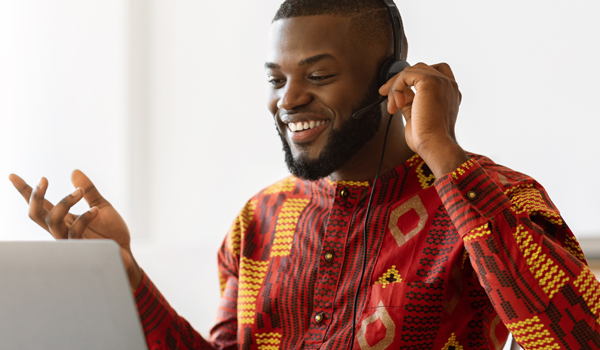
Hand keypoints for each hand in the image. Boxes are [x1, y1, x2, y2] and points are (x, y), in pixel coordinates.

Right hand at [8, 170, 142, 289]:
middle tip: (44, 179)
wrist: (125, 253)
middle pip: (36, 215)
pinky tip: (96, 210)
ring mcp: (69, 240)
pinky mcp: (81, 248)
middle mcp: (62, 230)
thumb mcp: (101, 206)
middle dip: (35, 197)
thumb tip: (74, 171)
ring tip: (79, 191)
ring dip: (64, 203)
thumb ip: (89, 191)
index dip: (26, 191)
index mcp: (64, 220)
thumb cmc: (111, 233)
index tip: (12, 176)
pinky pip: (75, 232)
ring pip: (53, 221)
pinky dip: (85, 218)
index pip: (41, 205)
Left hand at [378, 62, 468, 177]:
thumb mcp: (416, 115)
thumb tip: (400, 94)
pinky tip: (396, 104)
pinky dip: (396, 88)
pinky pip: (406, 75)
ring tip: (392, 106)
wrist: (435, 145)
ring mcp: (442, 81)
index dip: (413, 80)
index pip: (432, 74)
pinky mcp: (431, 81)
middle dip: (399, 81)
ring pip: (412, 71)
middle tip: (384, 93)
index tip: (398, 93)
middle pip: (419, 69)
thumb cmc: (428, 139)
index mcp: (449, 94)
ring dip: (395, 87)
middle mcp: (448, 85)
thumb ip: (410, 102)